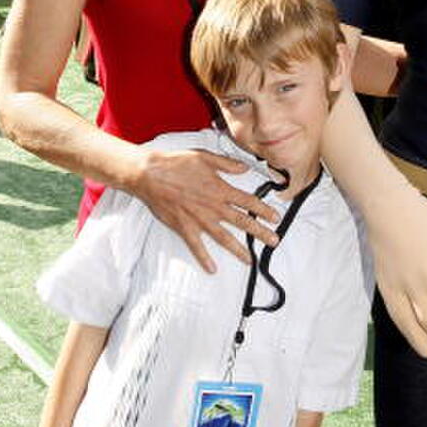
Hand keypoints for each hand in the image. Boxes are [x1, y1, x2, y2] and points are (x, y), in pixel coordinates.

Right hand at [134, 148, 279, 271]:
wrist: (150, 174)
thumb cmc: (176, 163)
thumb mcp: (205, 157)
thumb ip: (227, 164)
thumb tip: (245, 168)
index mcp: (220, 189)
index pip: (248, 201)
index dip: (264, 210)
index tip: (275, 218)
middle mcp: (213, 206)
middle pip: (241, 222)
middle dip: (260, 232)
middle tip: (274, 241)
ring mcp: (199, 219)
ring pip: (223, 237)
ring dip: (238, 250)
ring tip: (251, 260)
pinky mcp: (184, 227)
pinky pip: (196, 246)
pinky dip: (204, 258)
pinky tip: (212, 269)